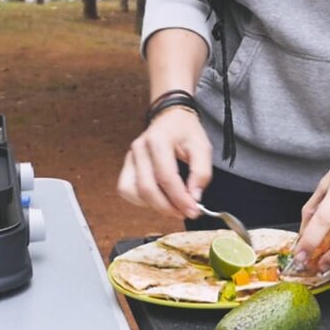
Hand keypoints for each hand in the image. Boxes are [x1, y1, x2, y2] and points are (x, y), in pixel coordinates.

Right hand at [116, 106, 211, 220]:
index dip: (180, 198)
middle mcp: (139, 148)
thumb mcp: (202, 147)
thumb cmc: (186, 131)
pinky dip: (142, 200)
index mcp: (158, 140)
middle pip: (147, 188)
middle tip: (186, 213)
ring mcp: (130, 157)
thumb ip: (201, 172)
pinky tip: (159, 198)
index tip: (194, 210)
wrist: (171, 116)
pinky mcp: (127, 165)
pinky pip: (127, 190)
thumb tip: (194, 198)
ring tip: (174, 206)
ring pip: (134, 192)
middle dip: (167, 207)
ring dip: (154, 205)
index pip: (166, 177)